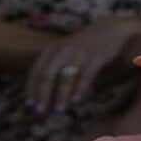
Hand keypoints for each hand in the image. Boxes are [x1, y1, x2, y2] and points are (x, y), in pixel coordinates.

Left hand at [25, 16, 140, 114]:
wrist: (110, 29)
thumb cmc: (86, 45)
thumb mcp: (65, 51)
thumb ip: (55, 67)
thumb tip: (46, 92)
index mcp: (52, 49)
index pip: (36, 71)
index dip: (32, 89)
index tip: (30, 105)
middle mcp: (62, 50)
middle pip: (47, 74)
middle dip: (43, 94)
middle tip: (41, 111)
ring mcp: (79, 53)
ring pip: (66, 77)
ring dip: (61, 95)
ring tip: (59, 110)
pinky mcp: (97, 56)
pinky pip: (86, 75)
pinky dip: (80, 89)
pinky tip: (77, 100)